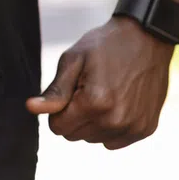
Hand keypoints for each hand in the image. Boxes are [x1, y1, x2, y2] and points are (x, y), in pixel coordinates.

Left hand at [26, 16, 173, 148]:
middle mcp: (115, 121)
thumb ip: (54, 91)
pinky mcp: (145, 129)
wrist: (147, 38)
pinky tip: (118, 103)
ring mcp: (133, 127)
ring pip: (94, 139)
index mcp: (94, 103)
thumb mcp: (74, 60)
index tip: (71, 89)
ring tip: (105, 93)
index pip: (57, 128)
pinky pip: (114, 141)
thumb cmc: (106, 45)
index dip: (58, 109)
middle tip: (88, 88)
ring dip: (93, 122)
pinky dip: (111, 127)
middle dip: (74, 115)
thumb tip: (31, 108)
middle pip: (74, 136)